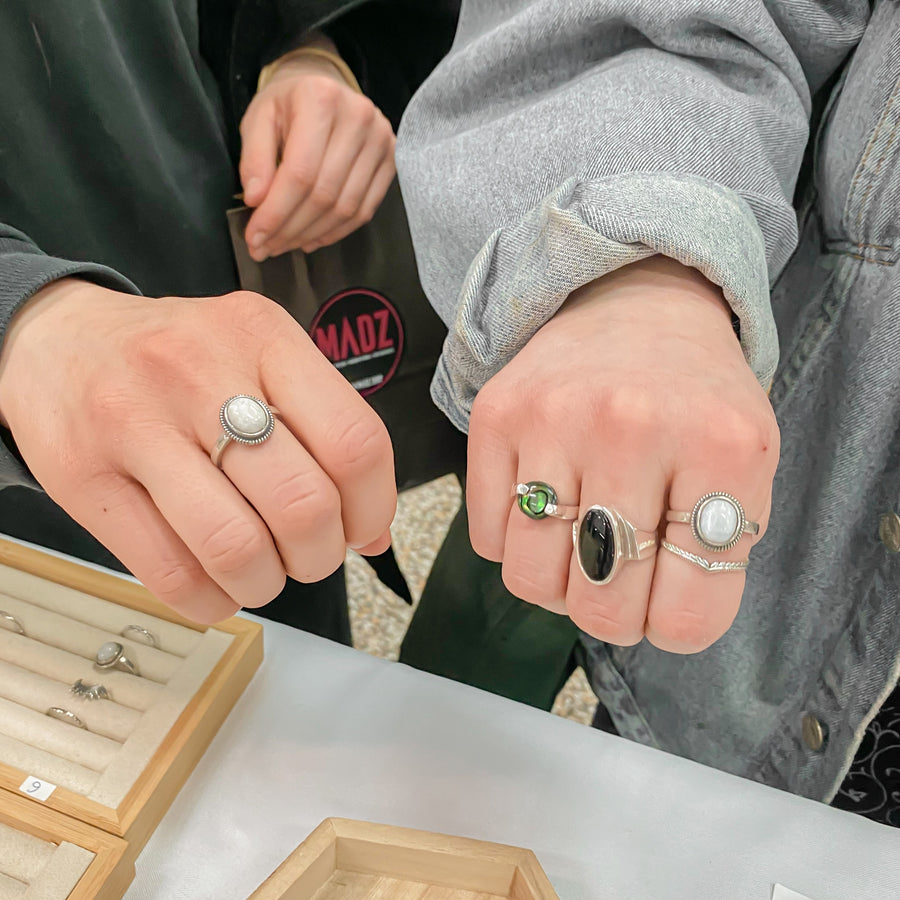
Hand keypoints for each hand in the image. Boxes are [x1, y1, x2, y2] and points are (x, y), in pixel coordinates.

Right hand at [0, 280, 395, 622]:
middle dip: (320, 555)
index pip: (355, 442)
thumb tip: (374, 531)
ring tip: (260, 569)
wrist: (54, 339)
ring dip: (266, 583)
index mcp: (261, 337)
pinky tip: (215, 582)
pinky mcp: (82, 477)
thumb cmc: (177, 358)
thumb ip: (324, 430)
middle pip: (304, 503)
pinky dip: (212, 600)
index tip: (360, 528)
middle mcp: (201, 371)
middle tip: (307, 554)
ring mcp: (135, 423)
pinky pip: (171, 574)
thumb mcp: (258, 357)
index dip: (373, 507)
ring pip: (236, 547)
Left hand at [239, 45, 395, 259]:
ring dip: (312, 234)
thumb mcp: (259, 119)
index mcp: (321, 99)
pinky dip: (336, 231)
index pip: (300, 173)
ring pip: (345, 208)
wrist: (324, 87)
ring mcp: (381, 141)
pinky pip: (364, 210)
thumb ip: (254, 158)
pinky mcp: (391, 161)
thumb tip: (257, 200)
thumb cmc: (288, 104)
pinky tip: (312, 238)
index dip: (276, 213)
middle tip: (266, 248)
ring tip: (285, 245)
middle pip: (324, 194)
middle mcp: (358, 118)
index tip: (254, 237)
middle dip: (290, 229)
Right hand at [466, 256, 778, 652]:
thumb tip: (656, 622)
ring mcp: (555, 418)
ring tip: (579, 548)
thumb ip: (720, 550)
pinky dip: (515, 544)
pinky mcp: (496, 414)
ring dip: (558, 584)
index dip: (675, 626)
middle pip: (602, 606)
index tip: (668, 601)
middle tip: (621, 581)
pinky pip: (488, 538)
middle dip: (613, 614)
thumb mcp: (750, 462)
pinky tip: (545, 509)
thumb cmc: (694, 396)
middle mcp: (633, 428)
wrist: (637, 302)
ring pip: (531, 578)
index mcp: (721, 447)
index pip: (687, 614)